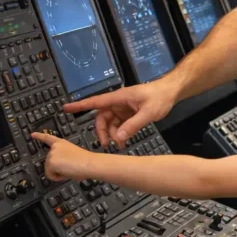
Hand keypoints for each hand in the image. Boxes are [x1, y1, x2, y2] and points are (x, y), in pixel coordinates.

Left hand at [31, 131, 92, 181]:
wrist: (89, 163)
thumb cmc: (85, 161)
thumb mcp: (72, 155)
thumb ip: (63, 157)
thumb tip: (61, 166)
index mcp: (61, 143)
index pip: (48, 138)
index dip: (39, 136)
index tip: (32, 134)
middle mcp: (55, 147)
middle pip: (49, 162)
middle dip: (57, 168)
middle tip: (70, 167)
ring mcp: (52, 154)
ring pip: (50, 170)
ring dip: (58, 173)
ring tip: (70, 169)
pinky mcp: (51, 162)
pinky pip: (50, 175)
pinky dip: (57, 177)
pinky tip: (66, 173)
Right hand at [62, 79, 178, 144]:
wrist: (170, 92)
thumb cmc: (159, 97)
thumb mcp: (148, 112)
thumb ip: (133, 125)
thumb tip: (119, 137)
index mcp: (119, 98)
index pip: (96, 102)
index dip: (80, 105)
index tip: (66, 108)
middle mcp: (118, 102)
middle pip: (102, 117)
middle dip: (102, 131)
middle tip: (107, 144)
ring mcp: (123, 108)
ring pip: (110, 122)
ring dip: (112, 133)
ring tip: (119, 144)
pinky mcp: (129, 113)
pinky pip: (119, 124)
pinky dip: (120, 132)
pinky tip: (124, 140)